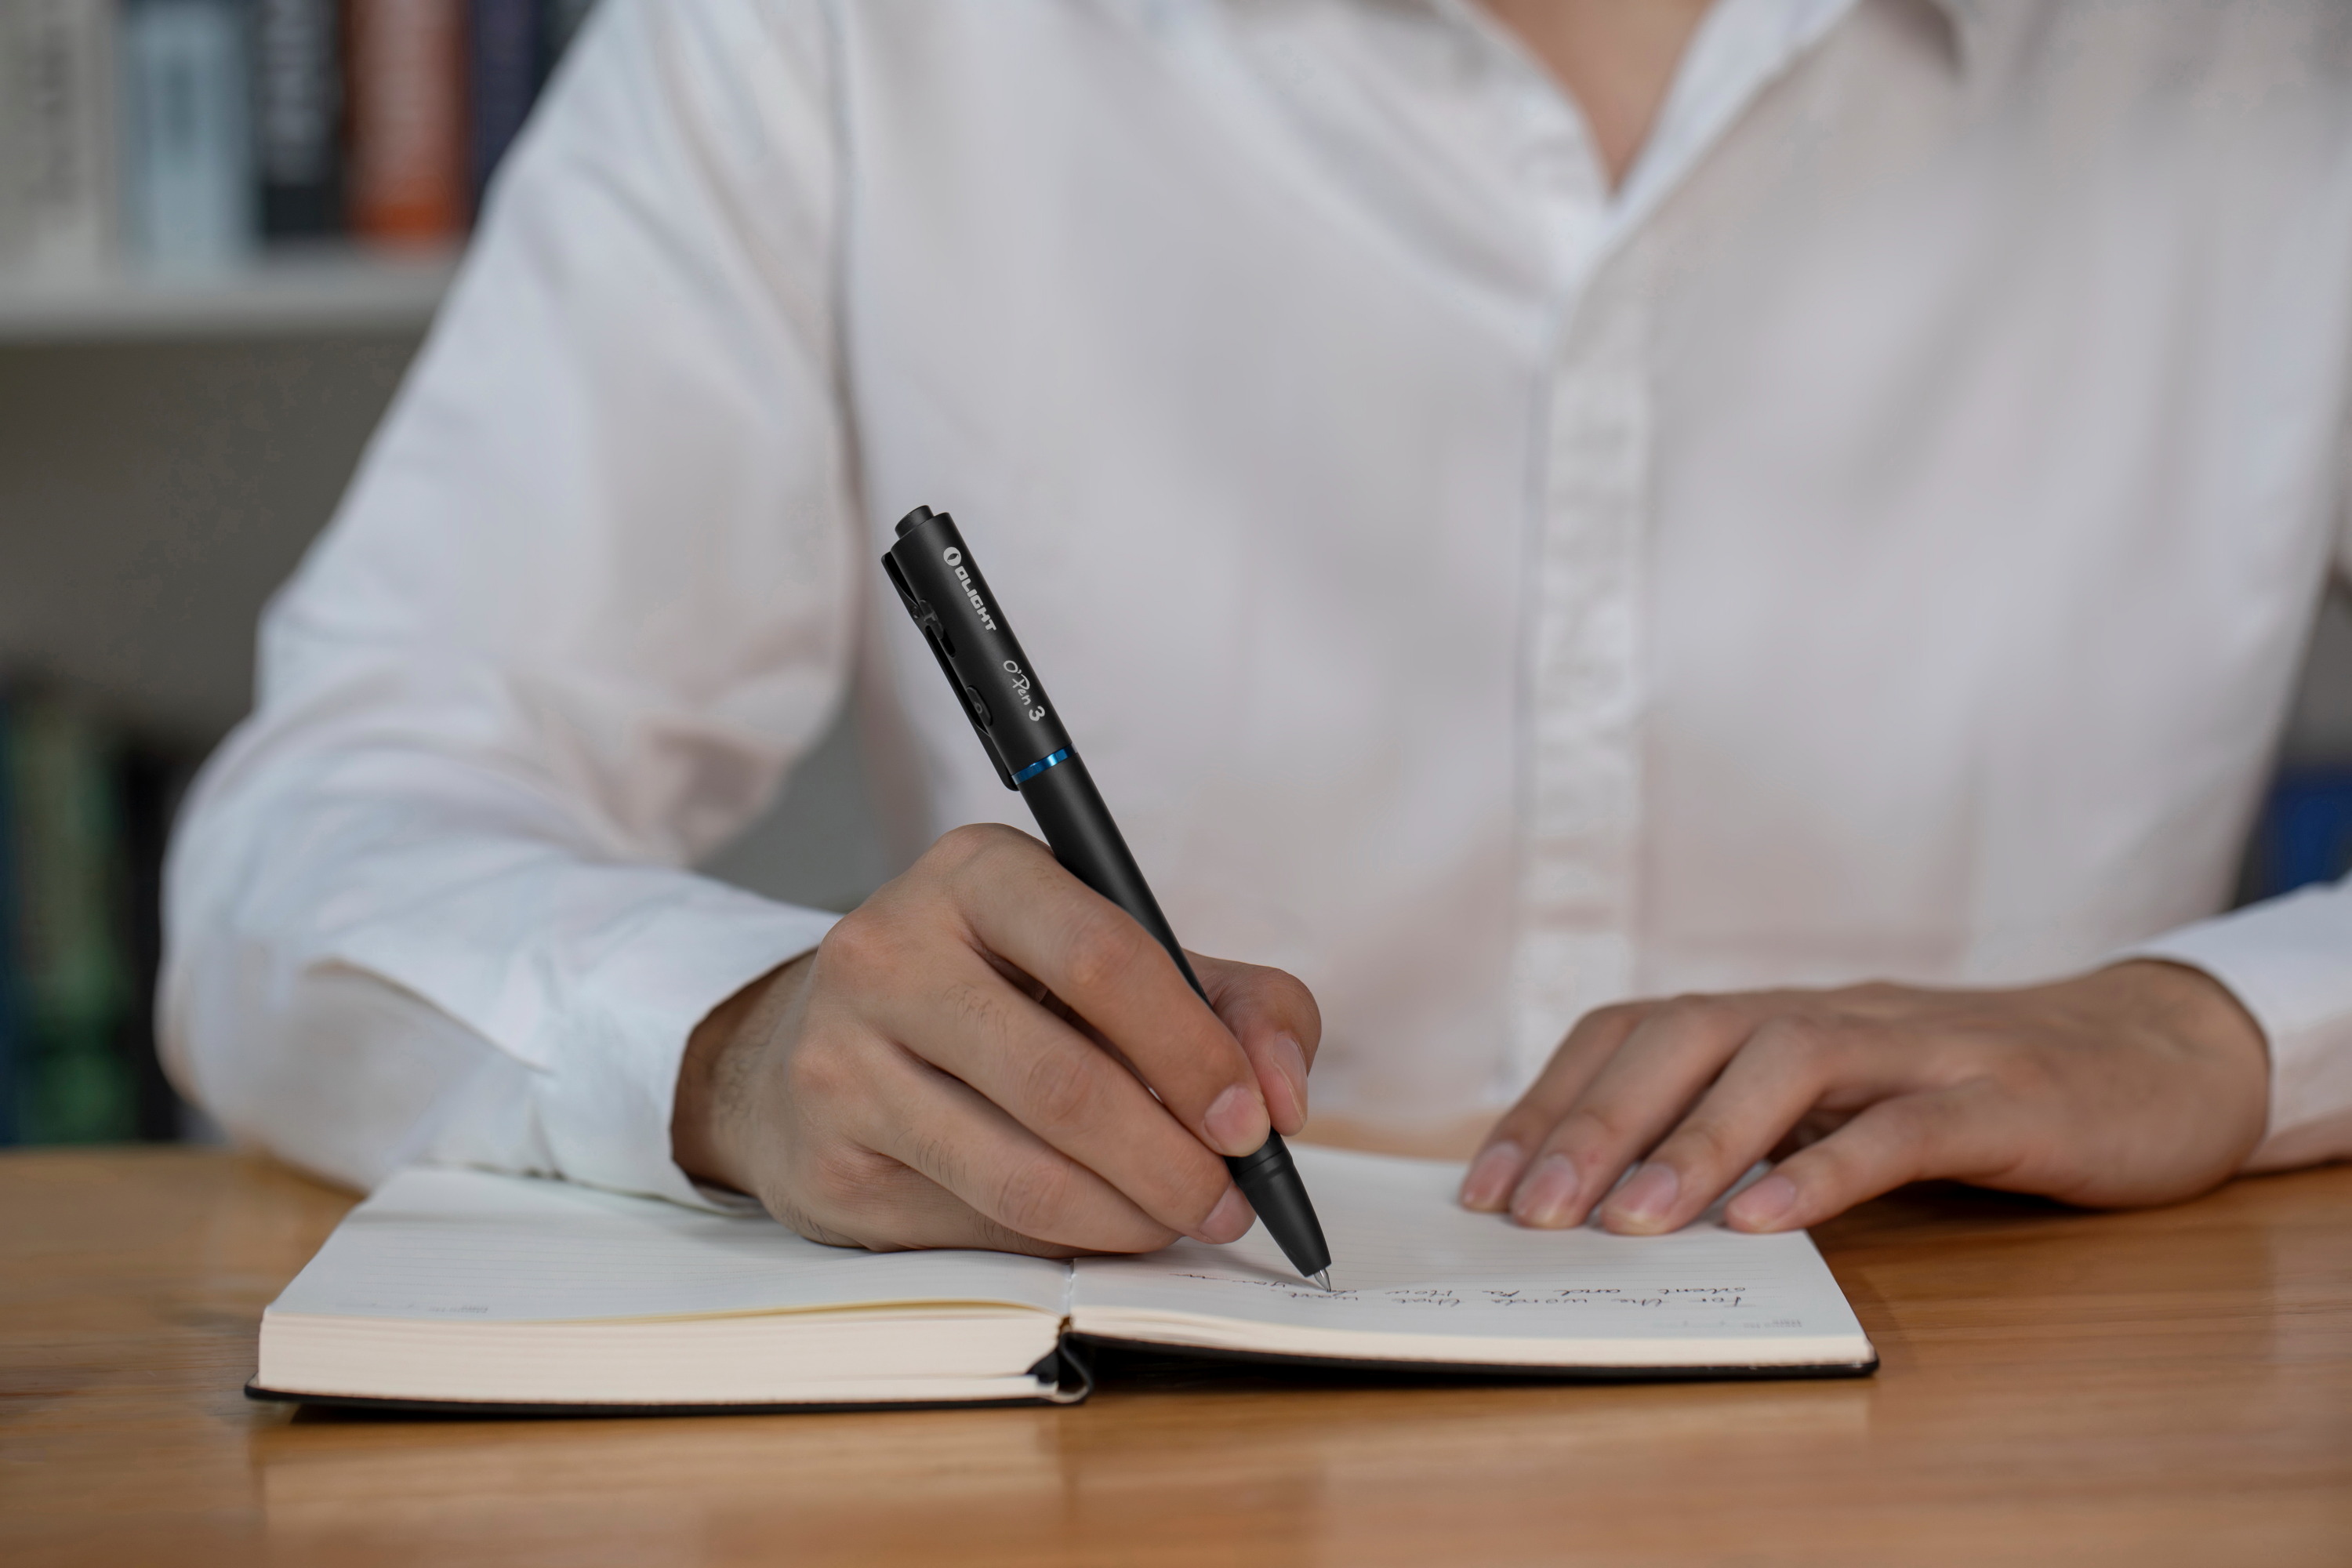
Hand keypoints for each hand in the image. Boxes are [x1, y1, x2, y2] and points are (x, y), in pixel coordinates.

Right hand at [671, 823, 1319, 1255]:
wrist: (829, 1039)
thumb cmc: (1008, 991)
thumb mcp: (1122, 953)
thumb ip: (1237, 1003)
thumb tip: (1282, 1100)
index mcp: (976, 873)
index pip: (1102, 957)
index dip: (1193, 1051)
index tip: (1254, 1121)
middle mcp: (888, 954)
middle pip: (1063, 1083)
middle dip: (1172, 1162)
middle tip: (1232, 1200)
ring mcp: (842, 1062)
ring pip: (1020, 1177)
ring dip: (1129, 1219)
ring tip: (1180, 1219)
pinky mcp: (828, 1165)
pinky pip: (976, 1230)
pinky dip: (1062, 1242)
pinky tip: (1095, 1223)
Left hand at [1459, 961, 2268, 1234]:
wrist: (2151, 1061)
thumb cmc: (1965, 1095)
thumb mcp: (1835, 1105)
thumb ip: (1740, 1130)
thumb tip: (1607, 1194)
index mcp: (1776, 1016)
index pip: (1634, 1033)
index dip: (1553, 1102)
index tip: (1486, 1186)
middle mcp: (1831, 1013)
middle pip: (1686, 1035)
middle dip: (1593, 1122)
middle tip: (1529, 1213)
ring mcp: (1920, 1046)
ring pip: (1786, 1064)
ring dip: (1694, 1141)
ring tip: (1627, 1224)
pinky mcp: (2004, 1096)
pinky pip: (1902, 1125)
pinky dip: (1827, 1168)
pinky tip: (1766, 1222)